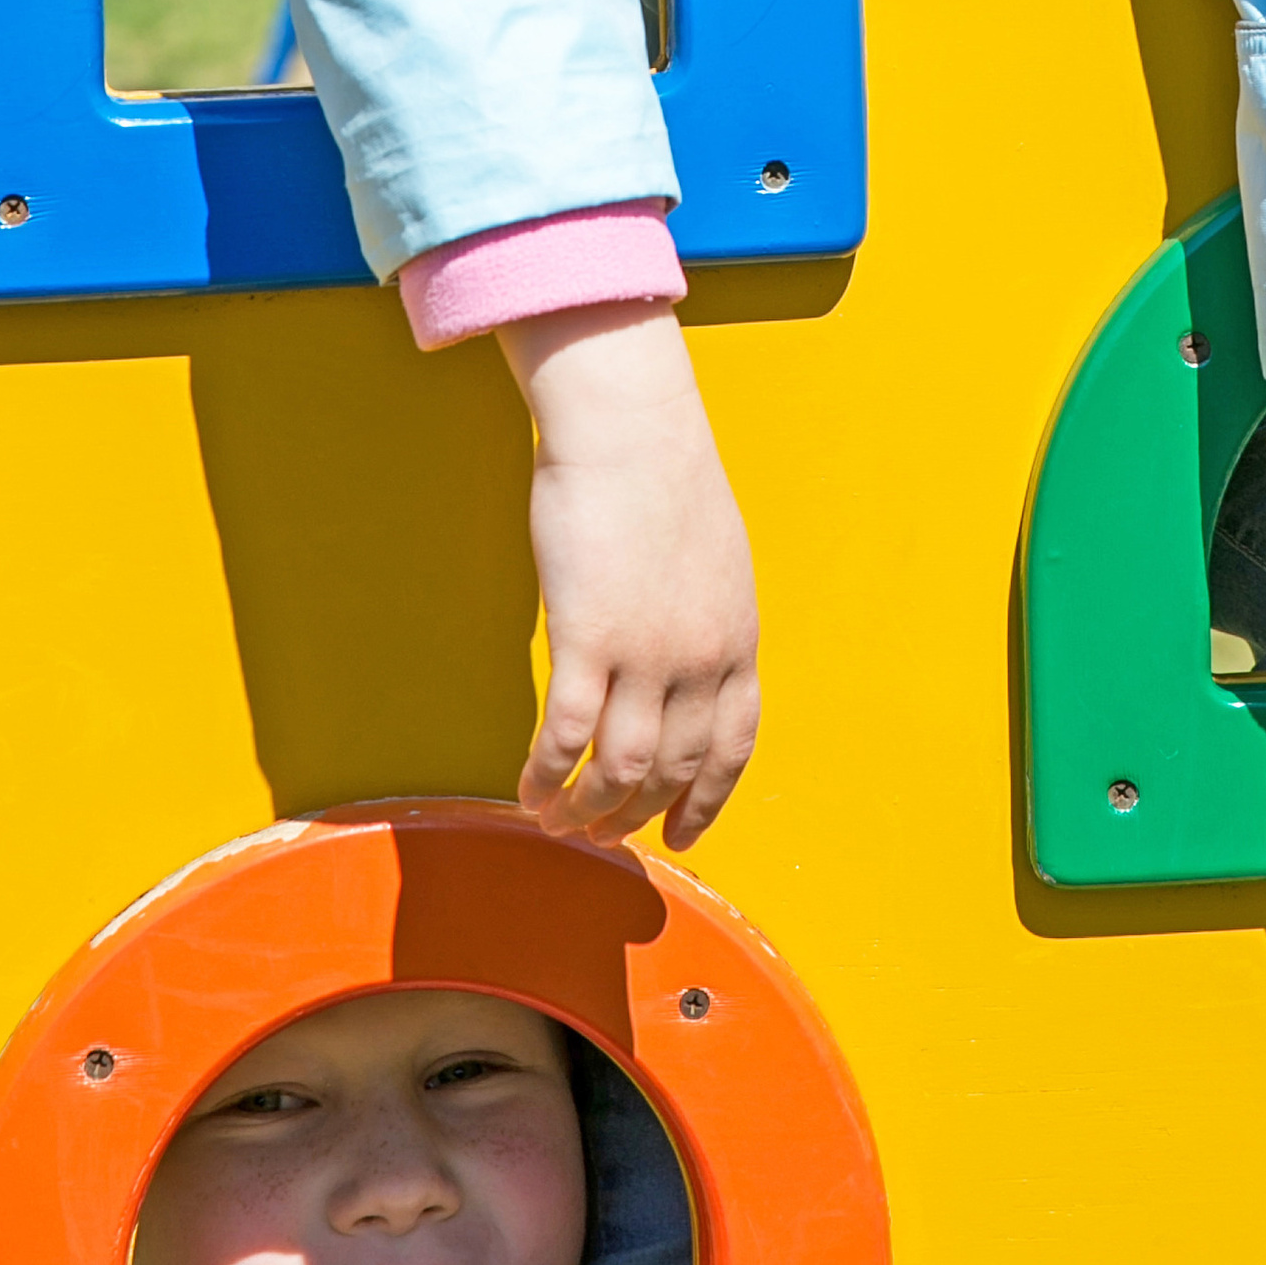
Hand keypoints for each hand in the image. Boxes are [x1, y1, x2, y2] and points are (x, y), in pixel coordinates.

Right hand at [499, 300, 759, 851]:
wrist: (632, 429)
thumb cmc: (664, 477)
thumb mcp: (716, 559)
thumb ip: (707, 619)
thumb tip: (690, 661)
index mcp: (737, 639)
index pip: (732, 748)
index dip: (705, 801)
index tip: (681, 835)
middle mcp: (701, 658)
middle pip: (672, 770)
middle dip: (636, 816)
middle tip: (603, 835)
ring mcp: (646, 654)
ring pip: (620, 769)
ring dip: (586, 809)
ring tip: (557, 822)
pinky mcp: (587, 639)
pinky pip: (566, 737)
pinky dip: (546, 777)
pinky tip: (527, 792)